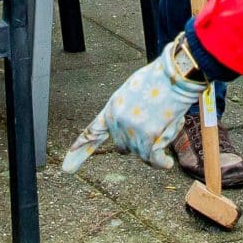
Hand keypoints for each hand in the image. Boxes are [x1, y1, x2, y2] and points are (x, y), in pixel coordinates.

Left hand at [60, 39, 207, 173]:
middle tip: (154, 128)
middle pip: (122, 147)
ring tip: (166, 126)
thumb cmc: (160, 79)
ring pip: (140, 153)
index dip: (81, 149)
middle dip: (136, 143)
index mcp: (112, 108)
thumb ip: (129, 111)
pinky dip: (161, 163)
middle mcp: (117, 122)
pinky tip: (167, 163)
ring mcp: (131, 131)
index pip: (93, 132)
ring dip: (153, 147)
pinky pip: (153, 159)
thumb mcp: (134, 91)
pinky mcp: (147, 138)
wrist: (175, 74)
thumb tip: (138, 132)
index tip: (67, 167)